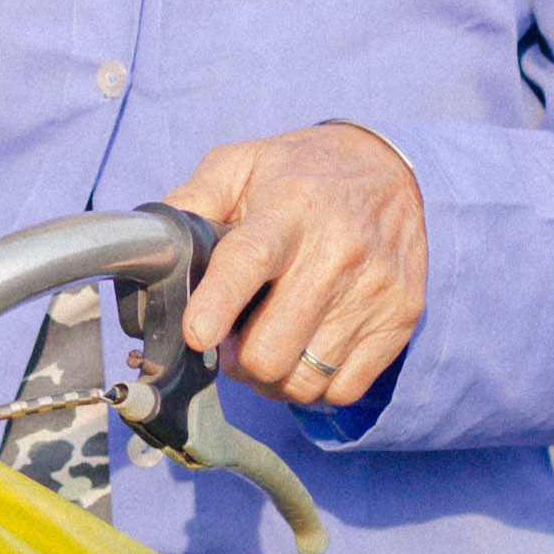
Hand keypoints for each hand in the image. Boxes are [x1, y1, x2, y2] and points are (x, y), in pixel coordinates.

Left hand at [168, 123, 429, 409]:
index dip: (219, 304)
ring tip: (266, 348)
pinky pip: (343, 389)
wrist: (392, 171)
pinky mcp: (400, 320)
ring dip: (271, 379)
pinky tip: (303, 356)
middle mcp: (337, 252)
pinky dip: (313, 387)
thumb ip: (192, 201)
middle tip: (230, 343)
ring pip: (304, 379)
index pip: (250, 260)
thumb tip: (152, 246)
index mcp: (289, 208)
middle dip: (237, 360)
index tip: (197, 335)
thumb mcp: (241, 163)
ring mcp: (374, 291)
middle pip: (272, 347)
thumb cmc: (300, 173)